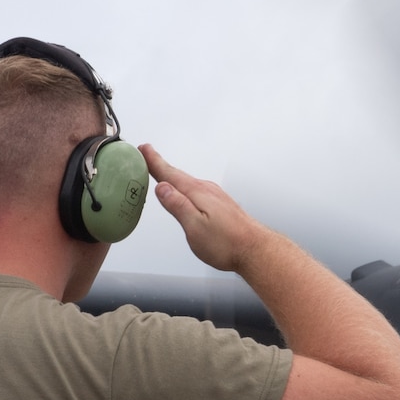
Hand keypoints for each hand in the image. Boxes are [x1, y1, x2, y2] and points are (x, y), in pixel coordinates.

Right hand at [142, 144, 271, 272]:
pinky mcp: (222, 206)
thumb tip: (162, 188)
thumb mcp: (194, 226)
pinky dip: (186, 187)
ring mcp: (216, 197)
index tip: (144, 150)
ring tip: (163, 173)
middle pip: (178, 175)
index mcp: (197, 193)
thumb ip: (177, 205)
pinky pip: (198, 190)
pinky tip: (186, 193)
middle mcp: (207, 190)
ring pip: (189, 183)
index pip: (170, 173)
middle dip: (162, 166)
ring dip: (174, 176)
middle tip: (149, 155)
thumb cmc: (227, 243)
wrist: (256, 250)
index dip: (154, 161)